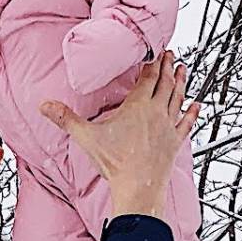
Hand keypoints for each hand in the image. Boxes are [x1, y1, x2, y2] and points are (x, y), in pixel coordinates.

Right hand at [40, 51, 198, 220]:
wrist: (138, 188)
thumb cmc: (116, 164)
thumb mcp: (87, 138)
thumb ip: (66, 119)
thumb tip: (45, 106)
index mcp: (138, 107)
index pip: (148, 78)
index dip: (152, 63)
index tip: (155, 52)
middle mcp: (157, 113)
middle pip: (165, 83)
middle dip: (168, 67)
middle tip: (171, 54)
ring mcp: (168, 127)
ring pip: (178, 98)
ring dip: (181, 82)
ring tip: (183, 69)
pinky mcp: (175, 142)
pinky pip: (186, 123)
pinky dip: (192, 112)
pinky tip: (196, 105)